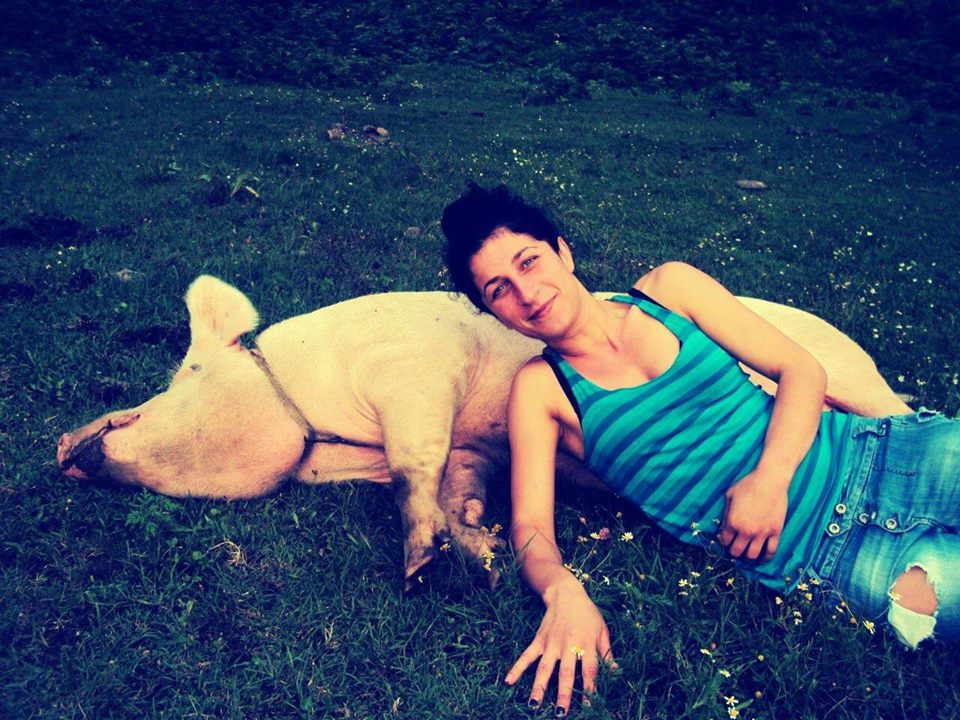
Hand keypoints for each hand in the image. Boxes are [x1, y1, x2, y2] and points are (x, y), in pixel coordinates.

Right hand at [505, 580, 614, 714]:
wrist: (566, 593)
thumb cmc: (588, 614)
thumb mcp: (602, 631)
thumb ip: (607, 653)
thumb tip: (616, 673)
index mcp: (586, 644)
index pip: (589, 670)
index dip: (589, 689)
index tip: (589, 707)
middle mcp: (568, 645)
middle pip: (565, 673)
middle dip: (563, 694)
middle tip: (560, 713)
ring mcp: (551, 643)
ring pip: (544, 668)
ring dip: (539, 687)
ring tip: (534, 706)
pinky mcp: (538, 640)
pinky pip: (527, 656)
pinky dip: (517, 667)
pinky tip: (509, 681)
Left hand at [719, 468, 789, 560]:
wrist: (770, 481)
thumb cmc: (748, 484)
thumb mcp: (730, 495)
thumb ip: (726, 512)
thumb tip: (724, 525)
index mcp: (733, 522)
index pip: (725, 541)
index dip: (724, 543)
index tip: (727, 542)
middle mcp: (746, 531)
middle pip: (737, 551)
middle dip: (734, 553)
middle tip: (735, 551)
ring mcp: (762, 533)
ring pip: (753, 555)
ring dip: (748, 558)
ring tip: (747, 555)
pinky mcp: (776, 532)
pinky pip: (771, 551)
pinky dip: (765, 557)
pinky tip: (762, 557)